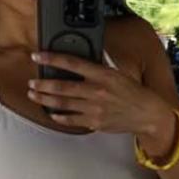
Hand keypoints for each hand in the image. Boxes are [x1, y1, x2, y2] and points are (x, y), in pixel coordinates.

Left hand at [26, 50, 171, 137]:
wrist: (146, 114)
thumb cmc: (132, 92)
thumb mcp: (117, 72)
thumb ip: (99, 65)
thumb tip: (85, 56)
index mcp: (102, 74)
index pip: (72, 63)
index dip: (52, 58)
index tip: (38, 56)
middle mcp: (96, 91)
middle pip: (62, 87)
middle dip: (42, 84)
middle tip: (31, 82)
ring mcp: (94, 108)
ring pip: (62, 104)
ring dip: (45, 99)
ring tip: (34, 95)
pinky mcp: (94, 122)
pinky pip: (71, 120)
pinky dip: (59, 117)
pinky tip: (51, 113)